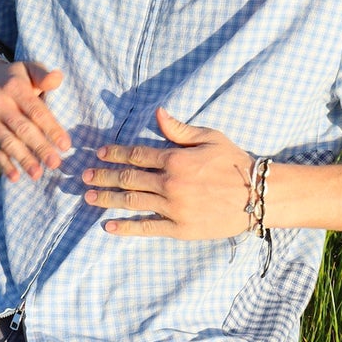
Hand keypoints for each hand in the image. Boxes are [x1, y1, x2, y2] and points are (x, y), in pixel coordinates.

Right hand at [0, 59, 71, 181]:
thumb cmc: (14, 78)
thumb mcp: (28, 69)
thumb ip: (43, 74)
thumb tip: (57, 78)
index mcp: (14, 88)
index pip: (35, 111)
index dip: (51, 128)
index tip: (66, 145)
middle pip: (21, 129)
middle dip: (39, 147)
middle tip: (55, 163)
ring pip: (6, 142)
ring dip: (22, 159)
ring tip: (37, 175)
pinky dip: (3, 165)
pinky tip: (14, 177)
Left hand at [82, 107, 253, 237]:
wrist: (258, 196)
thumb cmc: (235, 162)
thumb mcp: (210, 138)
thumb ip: (180, 129)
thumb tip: (157, 113)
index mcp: (176, 158)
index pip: (136, 155)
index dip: (115, 153)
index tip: (99, 153)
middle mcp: (170, 183)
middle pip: (128, 178)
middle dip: (103, 176)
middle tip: (83, 177)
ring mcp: (173, 207)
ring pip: (132, 201)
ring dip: (107, 199)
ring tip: (89, 197)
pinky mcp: (179, 228)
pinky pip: (147, 227)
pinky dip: (126, 227)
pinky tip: (109, 226)